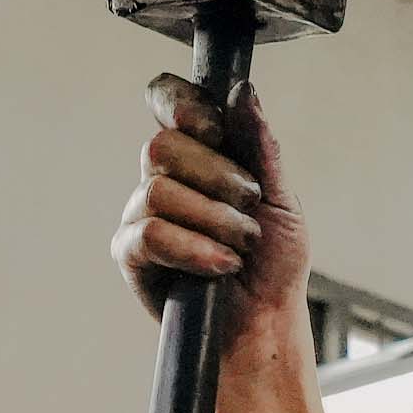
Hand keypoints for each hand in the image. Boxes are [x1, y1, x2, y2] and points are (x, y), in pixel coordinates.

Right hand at [112, 76, 310, 364]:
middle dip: (217, 177)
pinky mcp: (130, 254)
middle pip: (161, 146)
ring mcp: (141, 214)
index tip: (215, 129)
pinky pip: (148, 233)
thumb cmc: (274, 263)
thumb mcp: (282, 198)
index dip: (182, 104)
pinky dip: (193, 249)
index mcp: (198, 152)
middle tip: (251, 208)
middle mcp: (163, 177)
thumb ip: (261, 145)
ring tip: (240, 247)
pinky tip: (220, 266)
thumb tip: (242, 90)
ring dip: (214, 220)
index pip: (166, 100)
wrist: (265, 321)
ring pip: (158, 191)